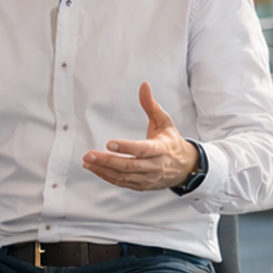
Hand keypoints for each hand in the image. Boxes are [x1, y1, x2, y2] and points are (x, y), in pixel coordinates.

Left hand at [82, 82, 199, 191]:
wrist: (185, 167)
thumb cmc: (171, 142)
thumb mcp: (164, 121)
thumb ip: (151, 105)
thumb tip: (143, 86)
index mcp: (161, 149)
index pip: (142, 149)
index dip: (126, 147)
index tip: (109, 143)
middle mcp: (155, 166)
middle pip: (129, 166)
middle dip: (107, 161)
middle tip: (89, 155)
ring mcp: (148, 178)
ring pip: (123, 177)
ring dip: (103, 170)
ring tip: (87, 162)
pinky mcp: (142, 186)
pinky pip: (122, 183)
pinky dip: (107, 177)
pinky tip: (95, 169)